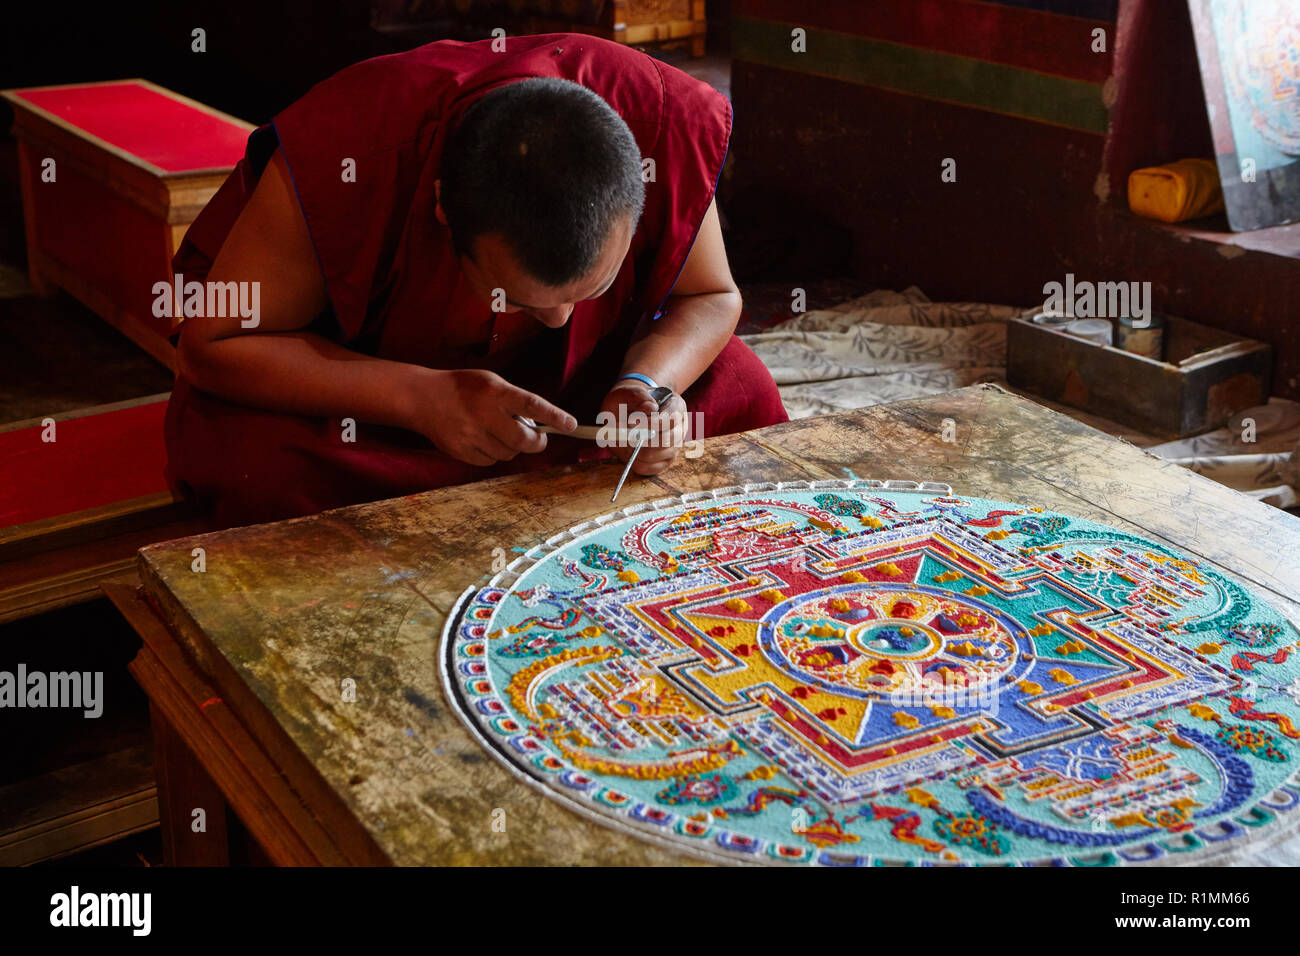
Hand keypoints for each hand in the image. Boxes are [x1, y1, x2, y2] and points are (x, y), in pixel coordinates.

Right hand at [409, 368, 575, 465]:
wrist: (424, 398)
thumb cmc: (464, 388)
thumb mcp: (492, 382)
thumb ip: (515, 400)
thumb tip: (540, 425)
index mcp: (495, 391)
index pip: (532, 405)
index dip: (555, 417)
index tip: (571, 425)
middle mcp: (484, 414)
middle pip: (523, 439)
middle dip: (536, 442)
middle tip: (538, 438)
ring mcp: (472, 435)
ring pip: (508, 453)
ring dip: (512, 447)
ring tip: (498, 431)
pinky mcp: (462, 451)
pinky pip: (491, 461)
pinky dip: (494, 453)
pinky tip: (483, 439)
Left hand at [599, 382, 689, 475]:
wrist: (625, 413)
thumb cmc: (628, 401)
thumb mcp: (628, 392)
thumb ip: (638, 396)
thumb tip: (650, 409)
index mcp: (676, 406)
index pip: (671, 418)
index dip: (653, 423)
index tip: (633, 423)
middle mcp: (680, 427)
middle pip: (670, 439)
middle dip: (646, 440)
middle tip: (628, 436)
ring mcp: (675, 445)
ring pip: (663, 455)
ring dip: (641, 451)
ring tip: (627, 442)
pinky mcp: (665, 460)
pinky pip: (653, 468)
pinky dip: (638, 462)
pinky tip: (630, 453)